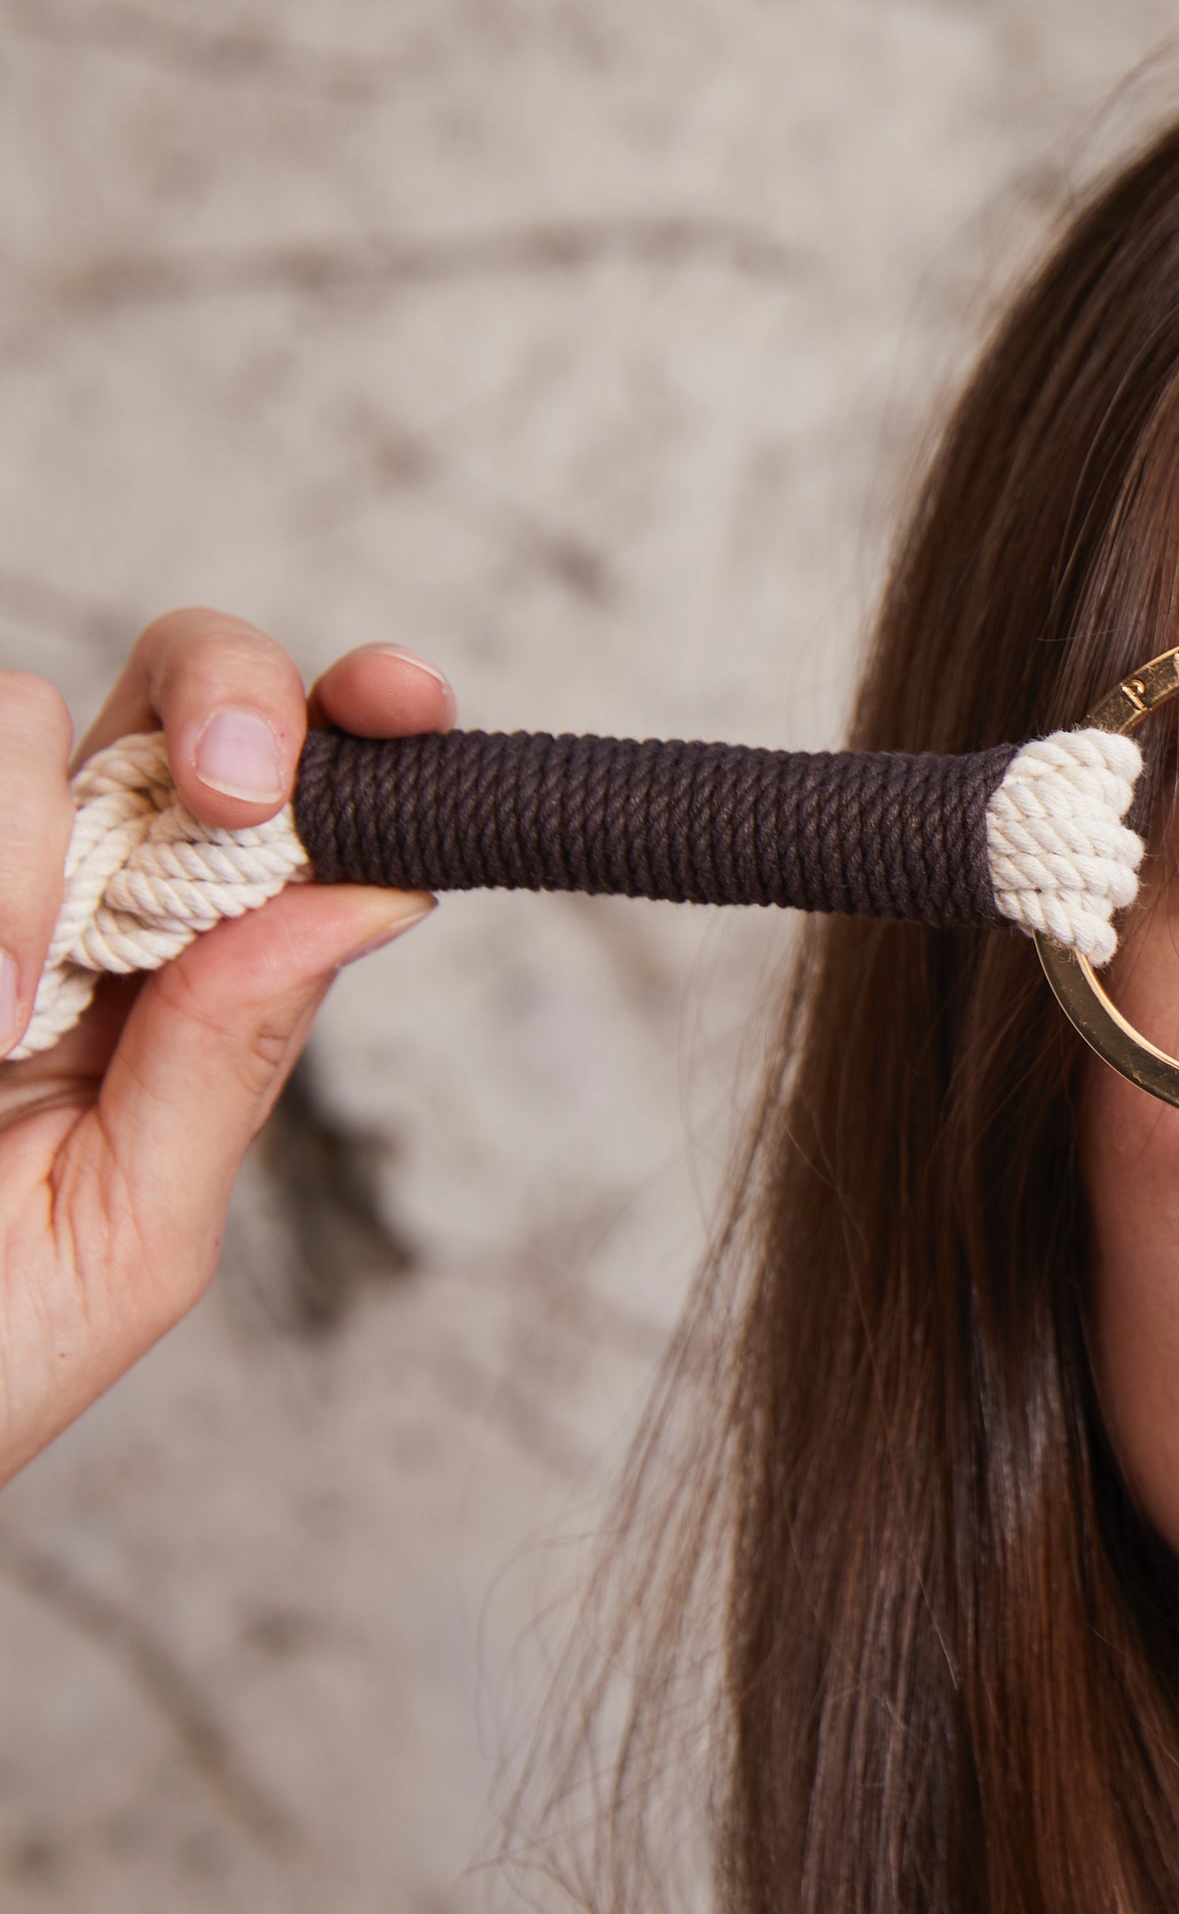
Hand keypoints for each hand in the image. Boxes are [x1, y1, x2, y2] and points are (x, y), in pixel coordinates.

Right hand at [0, 608, 450, 1485]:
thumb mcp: (129, 1228)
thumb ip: (234, 1054)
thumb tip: (384, 896)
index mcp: (180, 971)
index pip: (292, 803)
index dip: (355, 721)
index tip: (405, 704)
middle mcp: (73, 890)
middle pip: (179, 686)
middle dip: (232, 695)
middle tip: (234, 797)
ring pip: (22, 714)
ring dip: (30, 848)